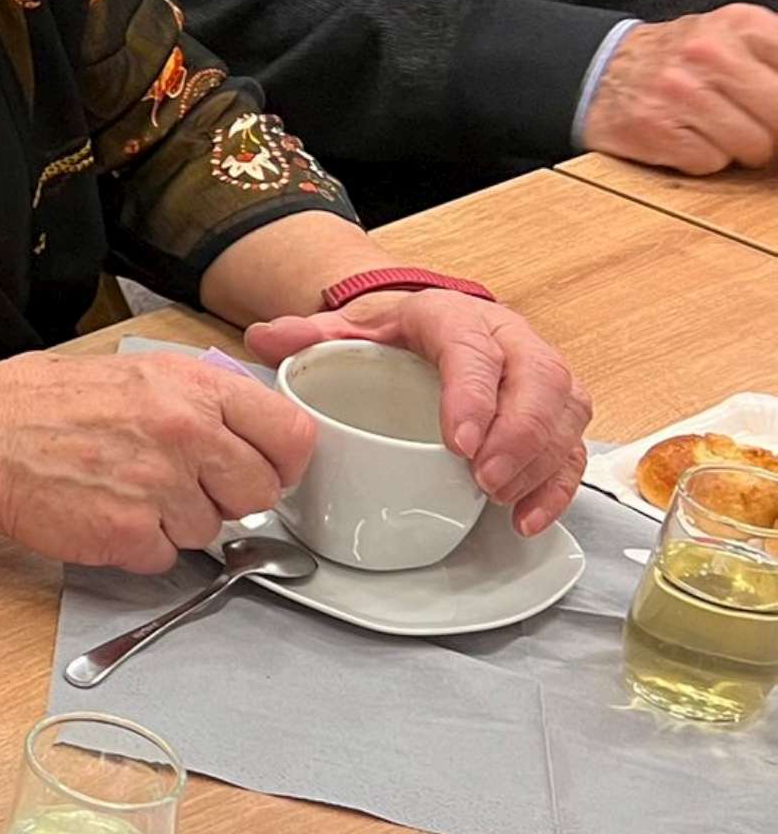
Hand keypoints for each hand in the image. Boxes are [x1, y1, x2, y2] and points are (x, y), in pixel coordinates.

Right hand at [0, 352, 318, 572]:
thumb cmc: (40, 402)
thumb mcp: (131, 371)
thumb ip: (194, 398)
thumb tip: (245, 428)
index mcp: (190, 386)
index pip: (290, 434)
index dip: (282, 460)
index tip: (266, 468)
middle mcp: (184, 433)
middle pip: (260, 492)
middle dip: (230, 497)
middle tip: (187, 487)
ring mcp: (158, 486)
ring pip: (212, 530)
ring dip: (178, 523)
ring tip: (128, 493)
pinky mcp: (128, 532)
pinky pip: (164, 556)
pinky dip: (139, 546)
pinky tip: (106, 516)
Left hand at [246, 290, 591, 534]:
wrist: (426, 324)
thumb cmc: (391, 333)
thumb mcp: (346, 328)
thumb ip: (305, 336)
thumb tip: (262, 340)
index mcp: (451, 316)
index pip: (471, 348)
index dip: (473, 394)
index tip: (458, 442)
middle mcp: (507, 338)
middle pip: (538, 378)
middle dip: (519, 434)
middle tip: (486, 480)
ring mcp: (538, 373)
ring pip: (565, 410)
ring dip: (541, 461)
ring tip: (503, 500)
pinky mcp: (556, 410)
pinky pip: (572, 445)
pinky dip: (557, 484)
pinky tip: (529, 517)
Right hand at [580, 6, 777, 174]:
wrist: (598, 72)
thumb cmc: (681, 62)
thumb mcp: (735, 39)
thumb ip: (777, 62)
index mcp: (741, 24)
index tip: (773, 109)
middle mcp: (709, 52)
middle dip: (773, 130)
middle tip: (751, 122)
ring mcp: (679, 91)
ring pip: (753, 146)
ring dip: (738, 147)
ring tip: (713, 127)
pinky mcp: (654, 127)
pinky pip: (710, 162)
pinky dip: (702, 158)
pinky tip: (685, 136)